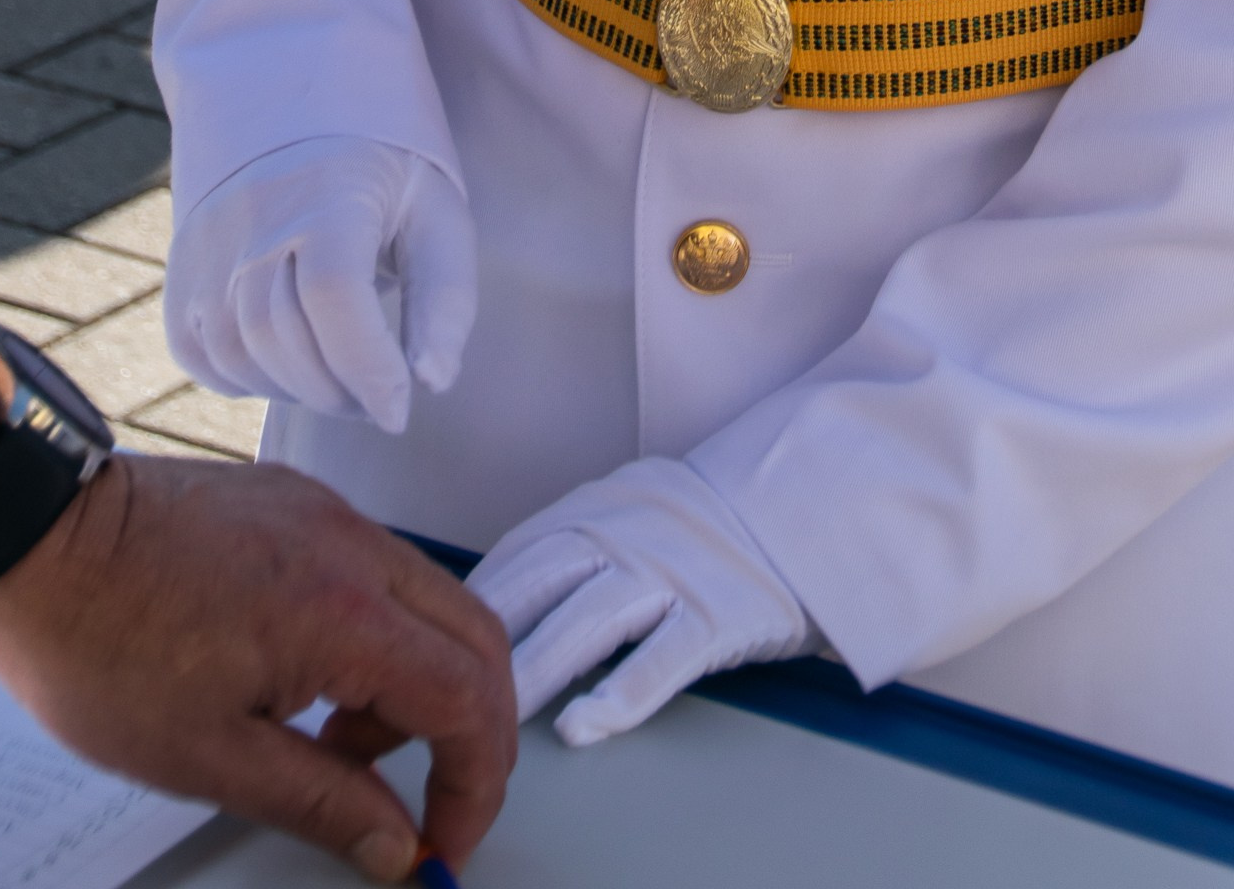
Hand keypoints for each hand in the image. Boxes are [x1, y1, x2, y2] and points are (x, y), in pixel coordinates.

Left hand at [0, 452, 515, 878]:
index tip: (444, 839)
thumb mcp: (210, 756)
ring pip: (428, 602)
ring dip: (415, 686)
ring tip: (332, 749)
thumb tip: (395, 844)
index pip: (467, 697)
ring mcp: (328, 514)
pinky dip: (375, 638)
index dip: (475, 780)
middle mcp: (353, 545)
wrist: (32, 539)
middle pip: (474, 638)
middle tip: (430, 805)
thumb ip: (322, 801)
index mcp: (342, 611)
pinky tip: (304, 684)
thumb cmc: (100, 645)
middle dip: (470, 733)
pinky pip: (376, 571)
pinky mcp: (297, 502)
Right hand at [164, 139, 476, 433]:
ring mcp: (206, 243)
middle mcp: (253, 220)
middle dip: (339, 392)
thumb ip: (443, 295)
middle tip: (377, 400)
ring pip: (238, 352)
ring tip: (338, 385)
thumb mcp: (434, 205)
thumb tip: (432, 381)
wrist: (290, 86)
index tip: (401, 409)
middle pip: (284, 337)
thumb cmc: (379, 156)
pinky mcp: (181, 264)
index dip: (370, 369)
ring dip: (293, 391)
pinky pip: (196, 350)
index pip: (336, 301)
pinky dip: (240, 379)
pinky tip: (284, 368)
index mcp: (327, 196)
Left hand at [469, 456, 811, 747]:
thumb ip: (570, 550)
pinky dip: (620, 693)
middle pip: (541, 589)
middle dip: (484, 641)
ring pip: (589, 623)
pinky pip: (663, 658)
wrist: (802, 508)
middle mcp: (627, 534)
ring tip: (497, 715)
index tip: (431, 641)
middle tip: (439, 685)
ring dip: (538, 670)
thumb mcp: (629, 512)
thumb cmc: (704, 528)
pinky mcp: (719, 615)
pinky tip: (584, 724)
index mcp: (598, 508)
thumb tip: (499, 605)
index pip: (517, 556)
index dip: (469, 602)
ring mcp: (673, 573)